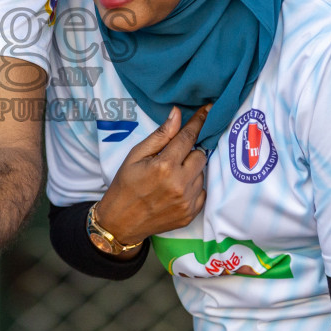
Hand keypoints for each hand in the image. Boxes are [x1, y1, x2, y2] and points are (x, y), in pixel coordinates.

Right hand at [95, 105, 210, 250]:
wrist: (121, 221)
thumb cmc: (125, 184)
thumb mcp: (136, 155)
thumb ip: (160, 135)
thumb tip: (177, 114)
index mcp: (164, 166)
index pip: (188, 137)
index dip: (199, 121)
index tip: (209, 109)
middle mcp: (179, 184)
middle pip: (201, 156)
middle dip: (190, 152)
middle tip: (174, 157)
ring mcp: (187, 202)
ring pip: (202, 174)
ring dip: (191, 171)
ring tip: (171, 177)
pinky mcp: (190, 214)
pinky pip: (202, 192)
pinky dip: (193, 187)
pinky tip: (176, 190)